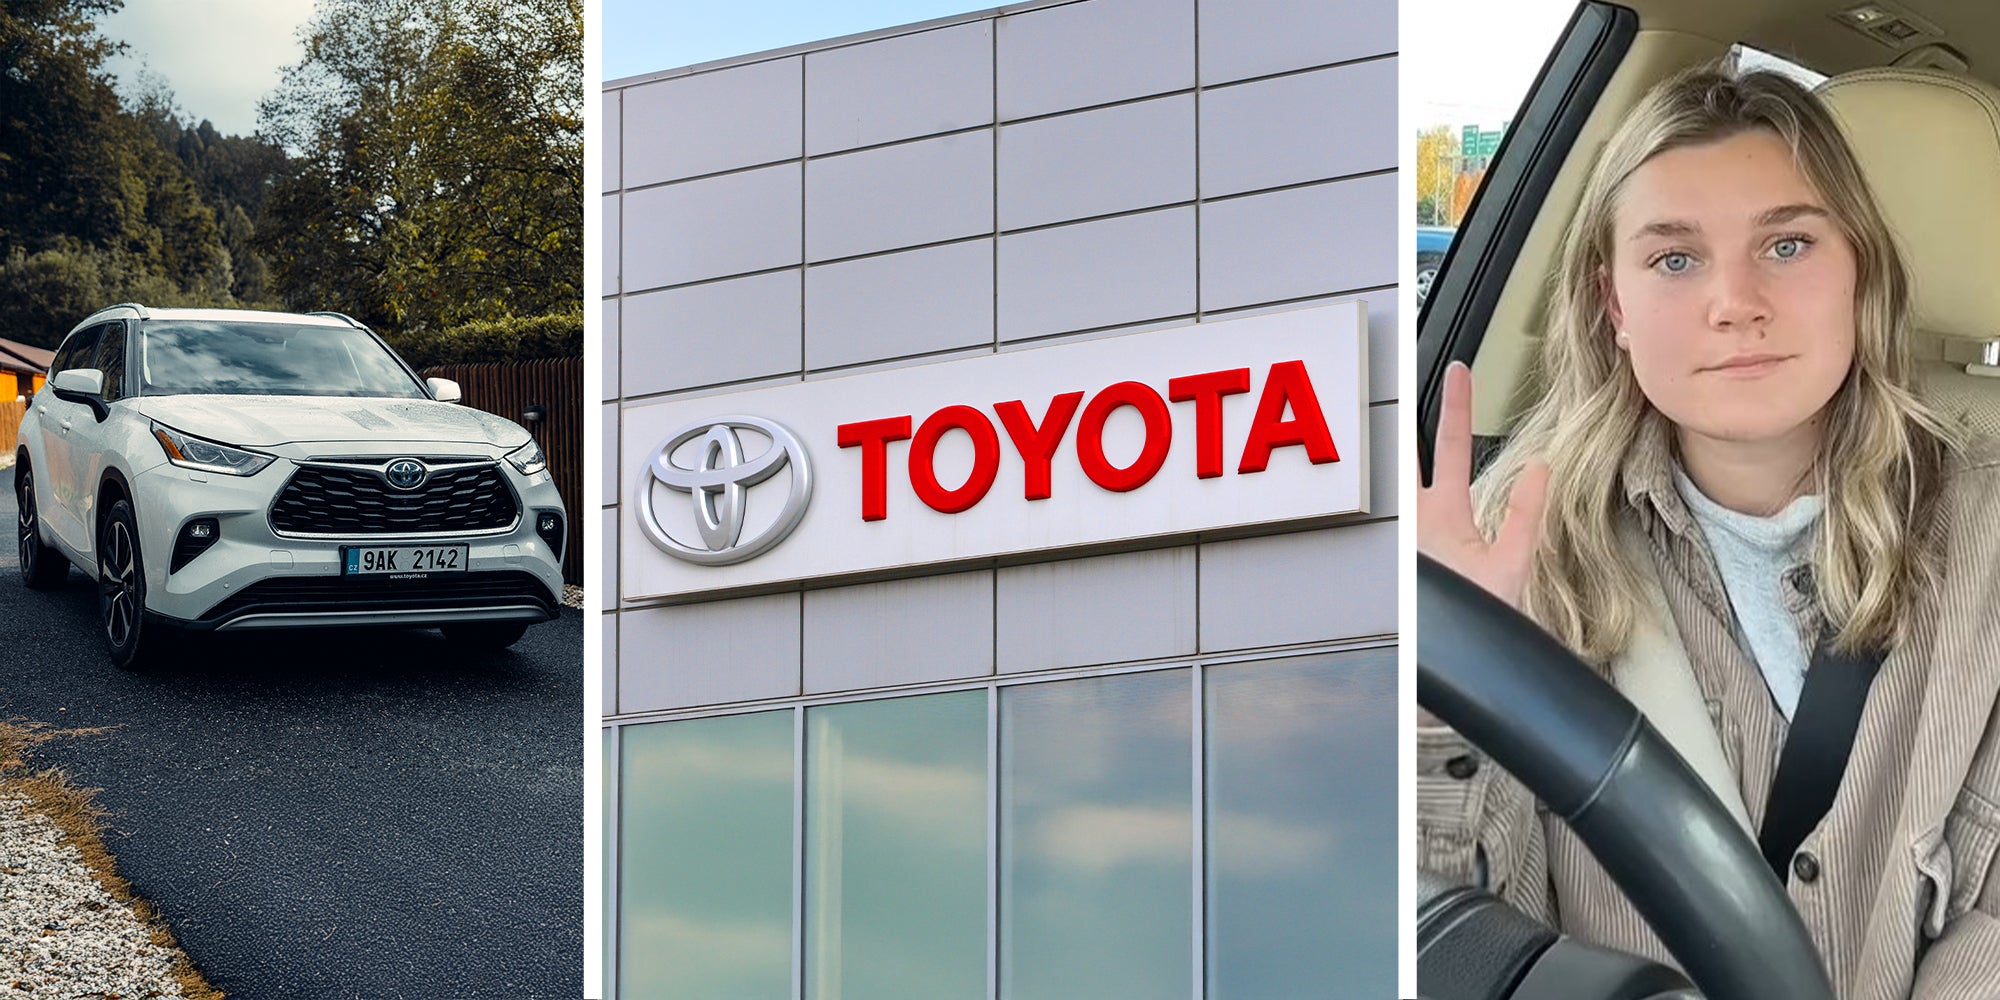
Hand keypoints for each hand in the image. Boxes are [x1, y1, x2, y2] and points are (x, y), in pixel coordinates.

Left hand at [1418, 362, 1548, 610]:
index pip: (1455, 445)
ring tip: (1401, 434)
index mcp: (1444, 513)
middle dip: (1409, 424)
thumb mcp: (1510, 566)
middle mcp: (1416, 521)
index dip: (1459, 405)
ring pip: (1401, 488)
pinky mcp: (1403, 559)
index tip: (1459, 371)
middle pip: (1408, 458)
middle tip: (1403, 388)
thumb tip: (1540, 468)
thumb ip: (1525, 513)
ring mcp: (1405, 539)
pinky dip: (1407, 505)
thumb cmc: (1475, 622)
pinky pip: (1404, 521)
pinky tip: (1406, 505)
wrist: (1443, 666)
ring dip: (1403, 464)